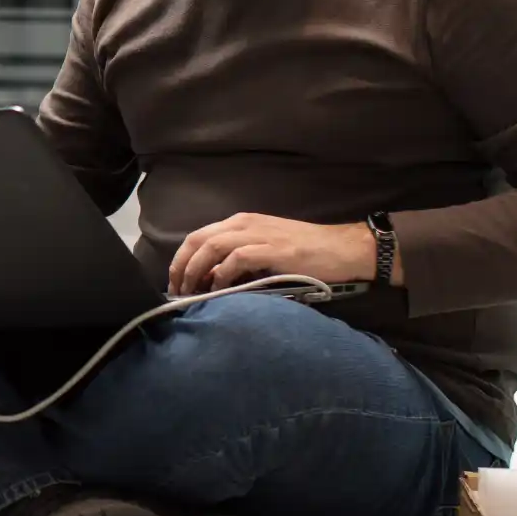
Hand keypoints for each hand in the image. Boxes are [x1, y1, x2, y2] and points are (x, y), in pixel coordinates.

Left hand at [167, 213, 382, 295]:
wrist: (342, 248)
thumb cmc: (305, 252)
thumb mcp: (264, 250)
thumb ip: (237, 260)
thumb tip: (211, 280)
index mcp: (240, 222)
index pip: (197, 237)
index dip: (181, 260)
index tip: (175, 283)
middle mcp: (244, 223)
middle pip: (197, 240)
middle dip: (181, 266)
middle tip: (176, 290)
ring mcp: (258, 234)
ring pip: (211, 246)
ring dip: (196, 271)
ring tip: (191, 292)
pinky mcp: (273, 248)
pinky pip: (237, 259)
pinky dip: (223, 274)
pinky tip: (220, 290)